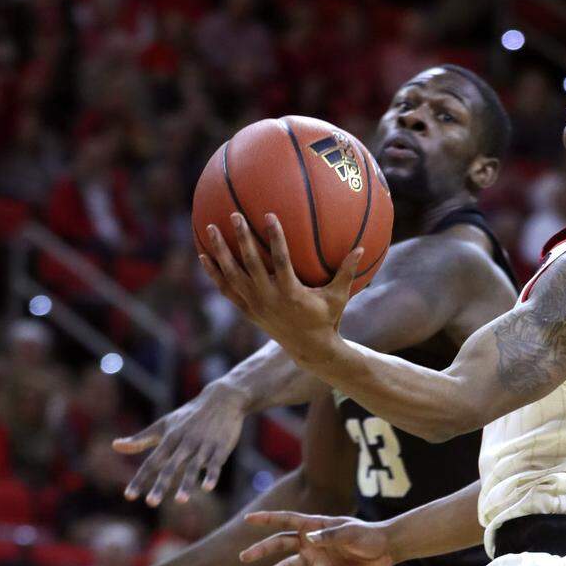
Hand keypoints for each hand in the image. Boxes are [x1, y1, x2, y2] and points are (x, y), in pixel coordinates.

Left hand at [117, 383, 248, 505]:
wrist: (222, 399)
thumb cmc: (189, 416)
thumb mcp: (164, 425)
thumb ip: (140, 439)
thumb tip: (114, 446)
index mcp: (170, 438)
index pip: (151, 462)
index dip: (140, 479)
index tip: (129, 496)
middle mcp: (185, 443)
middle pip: (170, 467)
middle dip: (161, 485)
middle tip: (151, 503)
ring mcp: (203, 445)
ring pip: (193, 467)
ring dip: (187, 484)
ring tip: (180, 501)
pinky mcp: (221, 447)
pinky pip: (215, 463)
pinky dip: (211, 475)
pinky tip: (207, 488)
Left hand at [199, 213, 362, 364]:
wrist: (309, 349)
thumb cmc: (327, 318)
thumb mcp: (339, 296)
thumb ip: (347, 272)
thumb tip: (361, 247)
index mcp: (291, 293)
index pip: (280, 261)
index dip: (275, 238)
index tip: (269, 216)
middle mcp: (269, 298)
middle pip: (250, 265)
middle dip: (241, 239)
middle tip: (234, 216)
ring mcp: (255, 305)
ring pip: (232, 276)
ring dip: (220, 252)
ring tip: (210, 229)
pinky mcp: (247, 310)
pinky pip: (226, 289)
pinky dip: (214, 274)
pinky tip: (203, 256)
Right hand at [240, 511, 394, 565]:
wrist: (384, 551)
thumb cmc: (368, 536)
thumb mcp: (351, 533)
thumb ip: (331, 536)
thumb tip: (309, 539)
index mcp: (315, 526)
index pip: (286, 520)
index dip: (267, 519)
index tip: (247, 520)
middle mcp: (311, 542)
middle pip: (281, 545)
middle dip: (262, 550)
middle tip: (243, 558)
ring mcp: (316, 560)